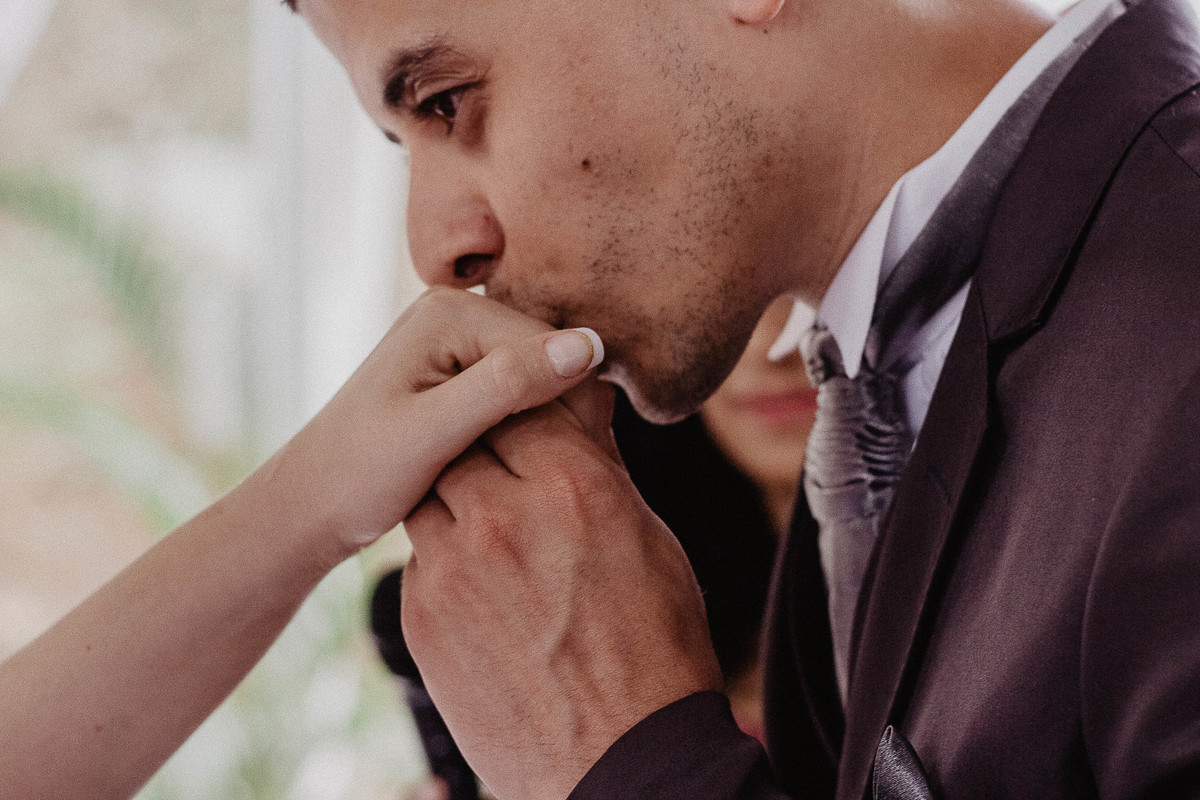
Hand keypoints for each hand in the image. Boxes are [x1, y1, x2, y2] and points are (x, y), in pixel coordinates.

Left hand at [230, 287, 604, 566]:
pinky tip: (513, 468)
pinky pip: (518, 393)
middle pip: (549, 359)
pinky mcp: (458, 371)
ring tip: (528, 477)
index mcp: (451, 311)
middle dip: (556, 416)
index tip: (567, 470)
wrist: (307, 507)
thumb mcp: (434, 434)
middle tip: (546, 481)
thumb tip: (588, 346)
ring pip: (539, 380)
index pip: (553, 347)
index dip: (571, 409)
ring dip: (544, 426)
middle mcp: (456, 310)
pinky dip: (525, 430)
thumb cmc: (358, 476)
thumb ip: (508, 386)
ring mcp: (456, 340)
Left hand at [402, 385, 723, 799]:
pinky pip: (422, 554)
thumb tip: (584, 399)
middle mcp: (504, 515)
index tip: (532, 415)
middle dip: (489, 445)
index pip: (524, 402)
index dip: (527, 406)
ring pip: (434, 493)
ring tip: (497, 530)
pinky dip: (448, 555)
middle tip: (511, 467)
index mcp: (572, 486)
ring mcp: (453, 566)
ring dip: (460, 499)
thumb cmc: (657, 645)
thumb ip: (602, 463)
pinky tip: (487, 585)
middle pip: (469, 439)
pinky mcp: (421, 614)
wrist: (623, 760)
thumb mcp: (648, 538)